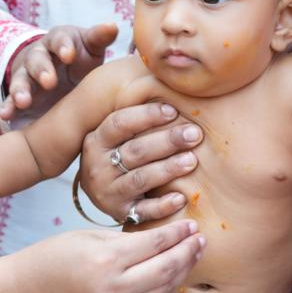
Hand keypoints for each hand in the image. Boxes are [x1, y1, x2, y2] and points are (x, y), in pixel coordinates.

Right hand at [0, 23, 118, 119]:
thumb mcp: (90, 47)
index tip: (70, 55)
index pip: (59, 39)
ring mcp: (27, 77)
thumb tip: (113, 25)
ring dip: (21, 89)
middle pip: (37, 59)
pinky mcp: (19, 96)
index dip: (64, 46)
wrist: (61, 77)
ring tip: (24, 101)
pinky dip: (7, 107)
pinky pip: (10, 101)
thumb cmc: (80, 59)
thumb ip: (100, 38)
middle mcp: (39, 56)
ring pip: (21, 80)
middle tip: (50, 82)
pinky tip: (5, 114)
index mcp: (59, 42)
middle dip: (42, 69)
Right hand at [0, 221, 205, 292]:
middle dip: (188, 253)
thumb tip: (159, 238)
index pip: (156, 245)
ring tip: (192, 256)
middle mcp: (114, 289)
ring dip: (182, 273)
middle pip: (167, 270)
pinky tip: (171, 275)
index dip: (178, 234)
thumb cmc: (50, 256)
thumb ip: (124, 239)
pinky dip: (163, 288)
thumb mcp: (87, 236)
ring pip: (163, 292)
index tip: (191, 224)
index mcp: (107, 261)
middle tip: (200, 240)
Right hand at [78, 102, 202, 223]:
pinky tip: (181, 198)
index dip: (146, 116)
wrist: (102, 192)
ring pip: (141, 179)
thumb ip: (138, 114)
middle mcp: (98, 166)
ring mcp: (108, 192)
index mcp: (97, 140)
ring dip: (168, 169)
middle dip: (167, 141)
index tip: (173, 110)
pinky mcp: (121, 213)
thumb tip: (168, 79)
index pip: (119, 123)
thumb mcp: (118, 134)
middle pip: (135, 151)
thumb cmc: (119, 152)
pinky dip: (162, 206)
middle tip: (194, 134)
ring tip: (192, 160)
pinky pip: (144, 211)